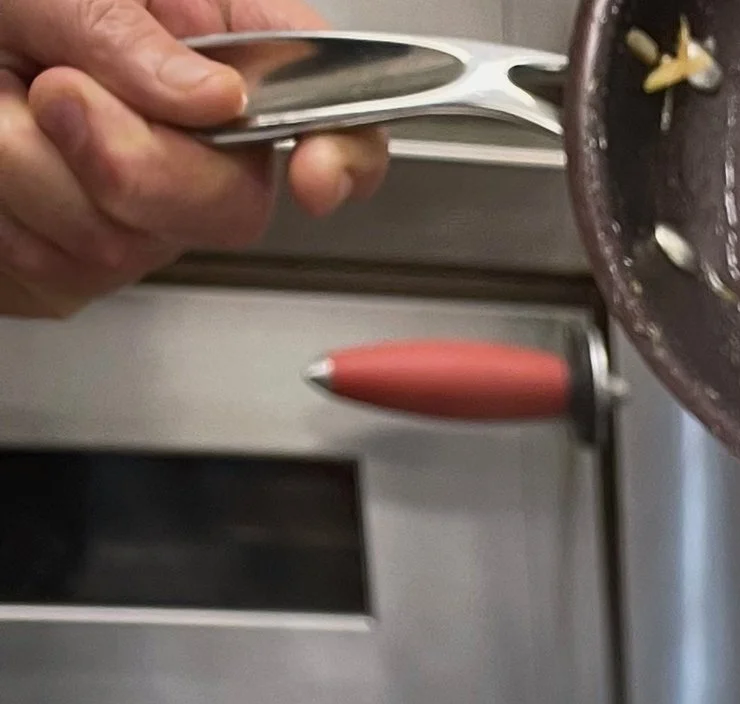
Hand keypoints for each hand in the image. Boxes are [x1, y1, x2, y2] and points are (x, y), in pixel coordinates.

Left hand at [0, 0, 386, 317]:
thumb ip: (129, 27)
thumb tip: (214, 98)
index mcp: (209, 41)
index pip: (328, 99)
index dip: (343, 148)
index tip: (312, 175)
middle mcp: (188, 133)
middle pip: (230, 206)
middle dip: (132, 163)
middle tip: (54, 93)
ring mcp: (134, 207)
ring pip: (127, 247)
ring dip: (32, 174)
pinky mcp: (71, 262)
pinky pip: (60, 277)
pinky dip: (4, 215)